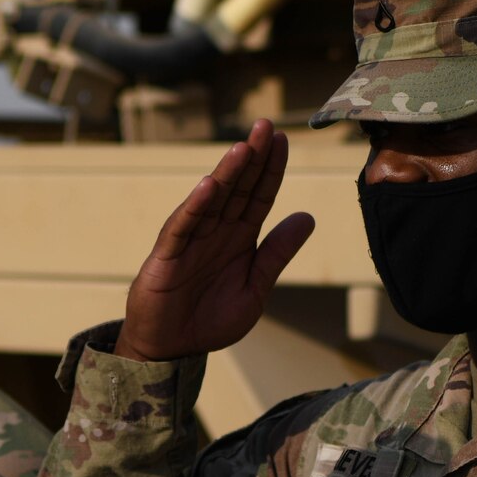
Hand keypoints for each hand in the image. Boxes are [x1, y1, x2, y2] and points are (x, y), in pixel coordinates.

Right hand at [115, 118, 313, 361]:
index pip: (259, 196)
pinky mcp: (168, 256)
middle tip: (266, 126)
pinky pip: (183, 228)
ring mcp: (191, 241)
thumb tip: (308, 217)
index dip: (271, 169)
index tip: (283, 139)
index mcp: (239, 238)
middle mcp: (216, 232)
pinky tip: (207, 186)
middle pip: (237, 188)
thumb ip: (277, 254)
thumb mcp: (256, 288)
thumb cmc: (210, 320)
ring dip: (227, 174)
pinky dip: (194, 207)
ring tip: (242, 148)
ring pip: (212, 200)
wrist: (172, 349)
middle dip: (252, 158)